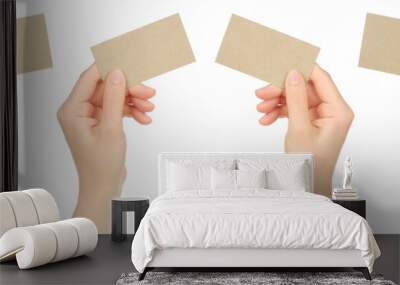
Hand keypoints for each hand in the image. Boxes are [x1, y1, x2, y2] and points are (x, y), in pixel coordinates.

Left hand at [57, 64, 154, 232]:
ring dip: (133, 101)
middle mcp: (78, 110)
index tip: (129, 64)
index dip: (110, 69)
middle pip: (105, 88)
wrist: (104, 187)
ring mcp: (90, 117)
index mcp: (72, 109)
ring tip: (149, 108)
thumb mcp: (111, 128)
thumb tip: (116, 73)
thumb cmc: (101, 165)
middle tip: (147, 92)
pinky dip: (131, 111)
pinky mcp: (100, 123)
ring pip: (114, 98)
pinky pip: (117, 109)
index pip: (90, 77)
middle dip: (128, 90)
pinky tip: (143, 118)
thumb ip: (114, 98)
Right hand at [256, 65, 353, 195]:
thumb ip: (296, 99)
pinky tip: (266, 118)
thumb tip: (293, 74)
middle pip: (304, 88)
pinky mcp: (310, 121)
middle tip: (263, 92)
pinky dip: (279, 112)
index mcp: (338, 110)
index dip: (301, 68)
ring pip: (296, 98)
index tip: (282, 62)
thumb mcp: (300, 129)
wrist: (307, 184)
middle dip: (281, 90)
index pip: (321, 78)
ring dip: (276, 102)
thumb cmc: (310, 163)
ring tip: (261, 109)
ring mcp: (321, 116)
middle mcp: (332, 110)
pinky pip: (293, 109)